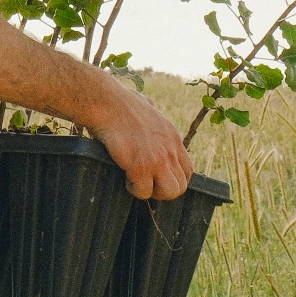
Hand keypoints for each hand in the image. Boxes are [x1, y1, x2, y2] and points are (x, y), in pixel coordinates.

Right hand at [86, 76, 192, 201]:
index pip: (187, 170)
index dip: (173, 179)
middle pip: (180, 186)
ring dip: (152, 192)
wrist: (108, 104)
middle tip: (145, 183)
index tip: (158, 178)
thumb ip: (152, 112)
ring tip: (136, 183)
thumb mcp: (147, 105)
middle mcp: (170, 151)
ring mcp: (157, 160)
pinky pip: (143, 192)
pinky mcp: (140, 167)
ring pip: (169, 193)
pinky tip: (125, 177)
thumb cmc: (120, 102)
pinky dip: (134, 189)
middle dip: (163, 189)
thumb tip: (148, 106)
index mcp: (173, 138)